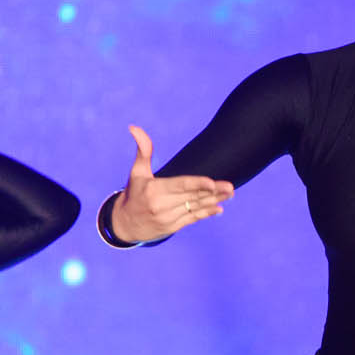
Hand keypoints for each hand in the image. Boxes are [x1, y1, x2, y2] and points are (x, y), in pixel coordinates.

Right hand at [106, 125, 232, 244]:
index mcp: (154, 190)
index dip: (197, 184)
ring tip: (229, 194)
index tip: (212, 182)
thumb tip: (134, 127)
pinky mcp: (172, 227)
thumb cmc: (134, 194)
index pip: (180, 185)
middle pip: (191, 196)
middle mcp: (161, 206)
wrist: (124, 225)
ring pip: (195, 208)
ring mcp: (168, 218)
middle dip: (213, 192)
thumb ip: (143, 150)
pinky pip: (192, 219)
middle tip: (230, 187)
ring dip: (214, 201)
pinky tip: (219, 208)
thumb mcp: (137, 172)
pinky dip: (206, 213)